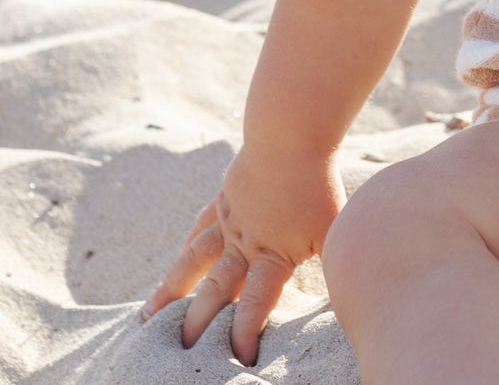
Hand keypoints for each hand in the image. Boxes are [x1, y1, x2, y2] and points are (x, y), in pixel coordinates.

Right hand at [142, 144, 344, 366]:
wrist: (291, 137)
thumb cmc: (318, 183)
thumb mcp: (334, 226)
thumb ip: (332, 259)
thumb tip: (347, 289)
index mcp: (272, 256)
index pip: (256, 306)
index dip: (245, 335)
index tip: (238, 361)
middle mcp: (243, 244)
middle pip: (216, 291)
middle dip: (196, 324)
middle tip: (178, 351)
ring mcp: (228, 221)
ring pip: (193, 263)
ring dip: (172, 291)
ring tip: (150, 316)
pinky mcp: (223, 199)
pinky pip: (200, 229)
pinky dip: (187, 248)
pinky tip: (178, 260)